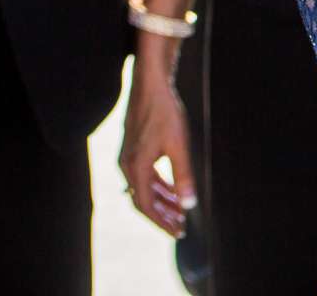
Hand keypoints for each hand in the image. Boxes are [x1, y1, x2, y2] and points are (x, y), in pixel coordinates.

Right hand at [119, 58, 197, 237]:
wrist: (151, 85)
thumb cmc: (165, 113)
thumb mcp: (178, 145)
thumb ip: (183, 175)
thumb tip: (189, 203)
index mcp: (135, 168)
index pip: (146, 206)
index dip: (162, 221)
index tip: (178, 231)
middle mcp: (127, 166)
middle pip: (143, 200)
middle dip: (162, 214)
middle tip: (180, 226)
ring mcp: (128, 158)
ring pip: (144, 188)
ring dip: (161, 200)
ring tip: (179, 210)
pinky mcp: (133, 150)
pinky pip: (144, 176)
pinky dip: (158, 185)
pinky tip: (170, 189)